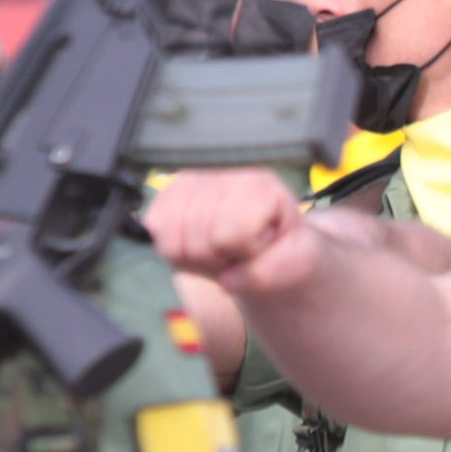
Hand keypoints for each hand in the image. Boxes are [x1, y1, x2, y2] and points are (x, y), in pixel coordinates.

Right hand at [147, 169, 319, 296]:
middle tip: (238, 250)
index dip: (244, 251)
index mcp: (258, 182)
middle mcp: (219, 170)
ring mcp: (188, 178)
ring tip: (221, 247)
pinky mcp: (165, 192)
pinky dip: (176, 250)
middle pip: (196, 240)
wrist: (272, 240)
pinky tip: (201, 241)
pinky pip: (154, 232)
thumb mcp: (296, 263)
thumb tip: (228, 281)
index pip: (228, 233)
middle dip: (217, 259)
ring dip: (195, 257)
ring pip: (170, 240)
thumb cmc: (284, 248)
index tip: (260, 244)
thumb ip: (268, 273)